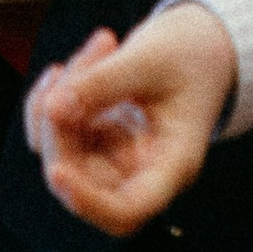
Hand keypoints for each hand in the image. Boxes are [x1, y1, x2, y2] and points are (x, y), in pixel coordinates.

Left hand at [25, 6, 237, 234]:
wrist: (202, 43)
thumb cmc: (192, 54)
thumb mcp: (152, 58)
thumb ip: (103, 82)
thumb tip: (53, 108)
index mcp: (172, 164)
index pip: (128, 208)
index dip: (88, 201)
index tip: (58, 171)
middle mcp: (142, 170)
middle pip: (83, 180)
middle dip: (60, 128)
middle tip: (71, 70)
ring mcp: (116, 157)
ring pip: (63, 155)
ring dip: (55, 104)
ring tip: (96, 49)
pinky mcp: (97, 140)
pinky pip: (56, 136)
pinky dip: (50, 102)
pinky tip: (70, 68)